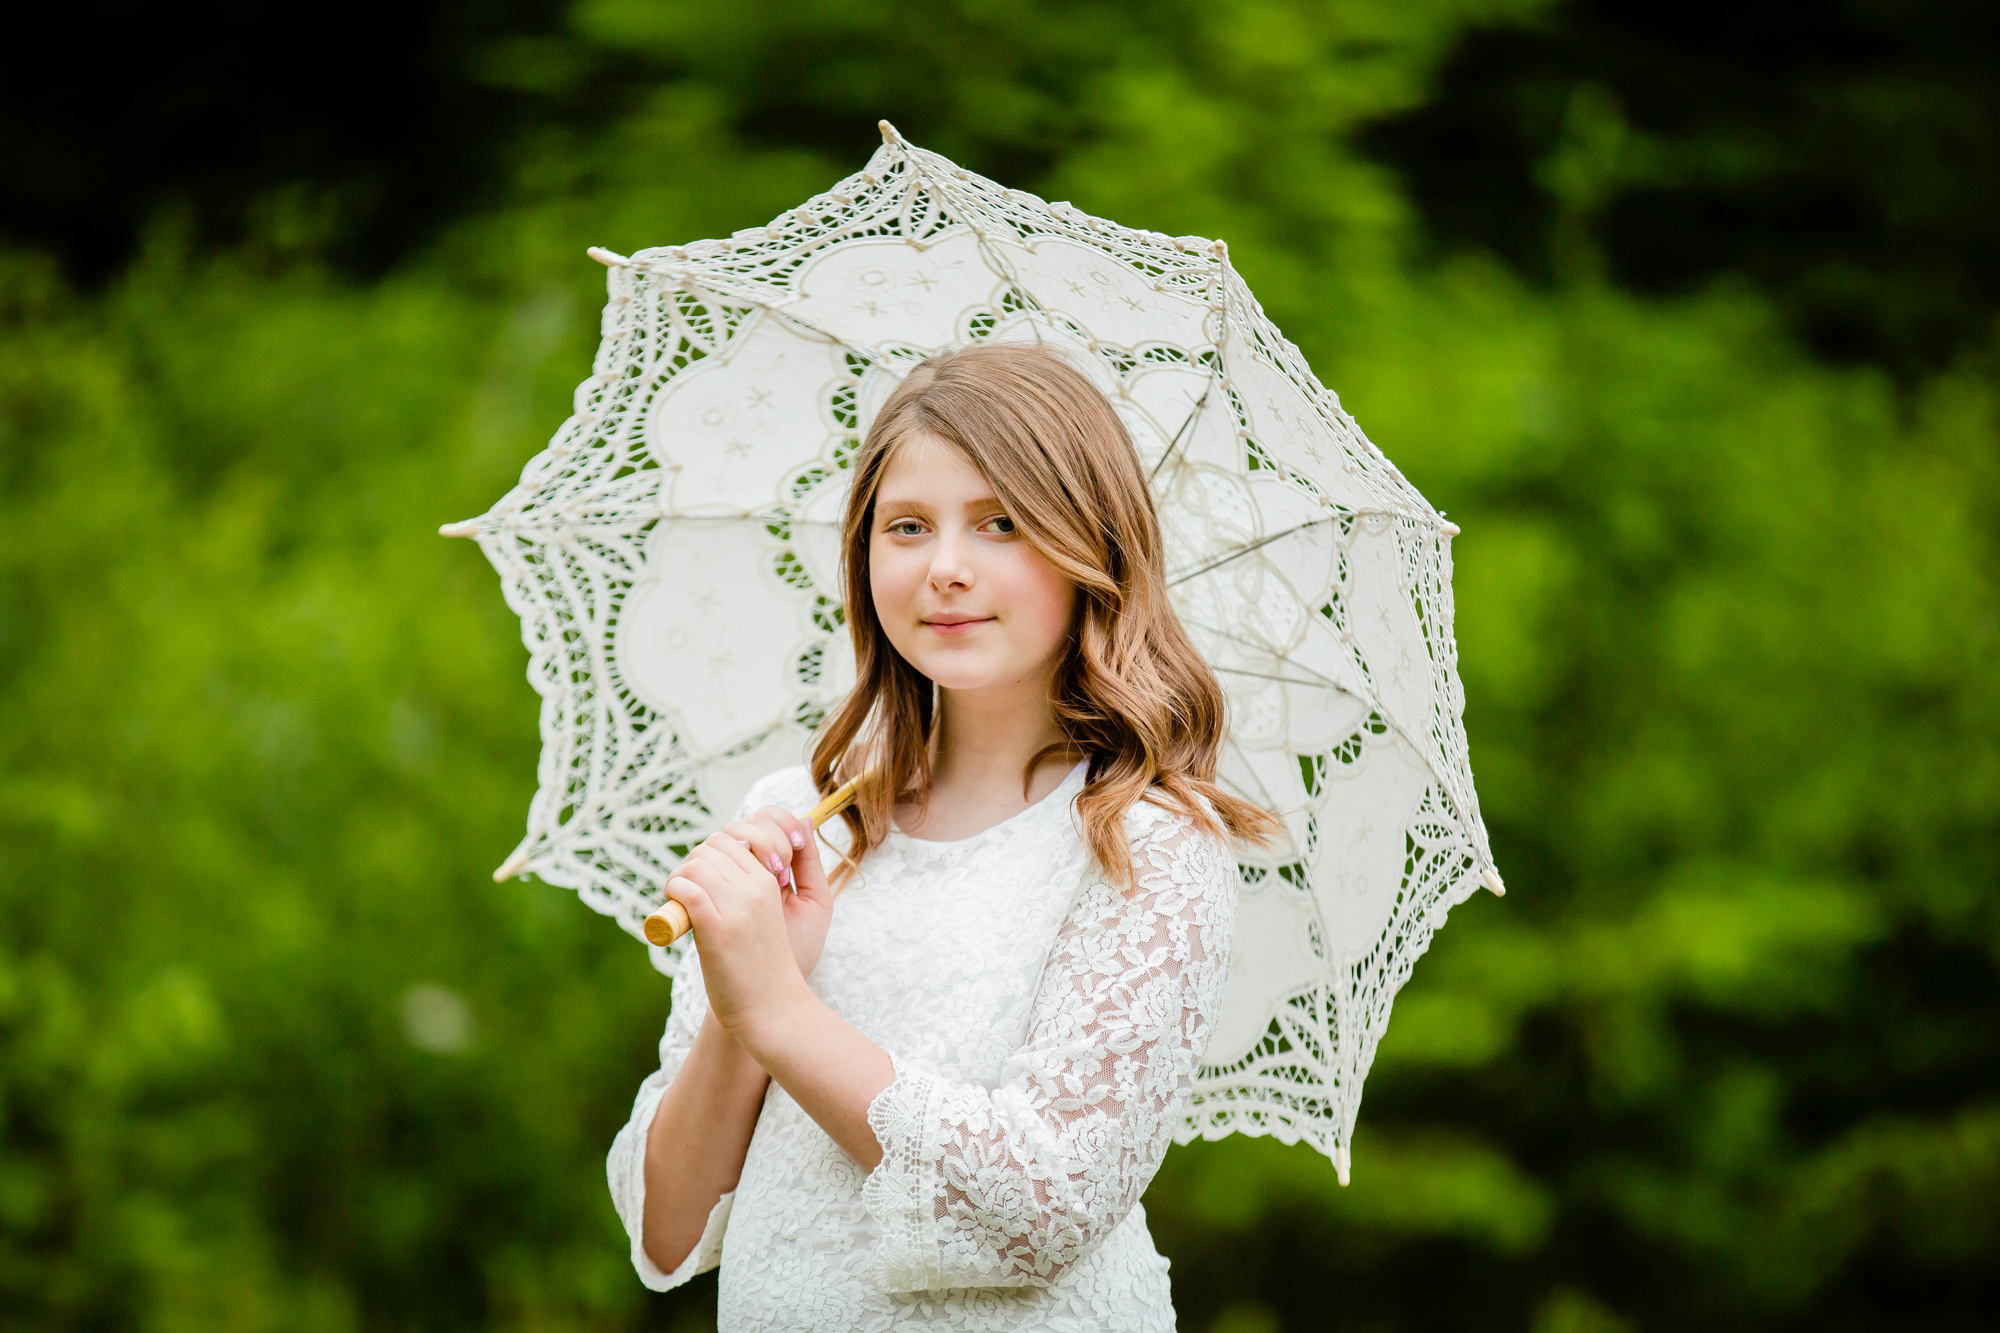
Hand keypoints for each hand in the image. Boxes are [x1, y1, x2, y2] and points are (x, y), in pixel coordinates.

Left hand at [664, 821, 822, 1035]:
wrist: (772, 1009)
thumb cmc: (770, 963)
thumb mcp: (791, 911)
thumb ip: (787, 872)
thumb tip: (800, 823)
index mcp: (770, 881)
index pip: (737, 834)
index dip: (715, 849)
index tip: (710, 875)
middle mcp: (756, 887)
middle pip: (712, 844)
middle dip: (694, 861)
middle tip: (690, 888)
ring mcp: (737, 907)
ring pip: (697, 862)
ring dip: (680, 877)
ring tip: (682, 900)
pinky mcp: (716, 929)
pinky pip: (687, 889)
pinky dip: (674, 892)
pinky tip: (676, 910)